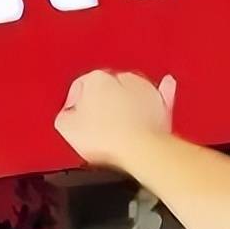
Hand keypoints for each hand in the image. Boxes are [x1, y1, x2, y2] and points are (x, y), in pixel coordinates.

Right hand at [54, 71, 176, 169]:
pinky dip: (163, 91)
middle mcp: (123, 79)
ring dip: (125, 100)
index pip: (81, 85)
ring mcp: (144, 91)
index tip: (75, 117)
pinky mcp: (162, 104)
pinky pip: (162, 94)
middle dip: (101, 102)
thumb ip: (64, 116)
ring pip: (132, 90)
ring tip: (117, 121)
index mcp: (96, 79)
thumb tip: (67, 116)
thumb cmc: (108, 138)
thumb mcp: (66, 128)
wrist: (139, 149)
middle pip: (107, 87)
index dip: (75, 103)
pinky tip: (165, 86)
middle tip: (96, 123)